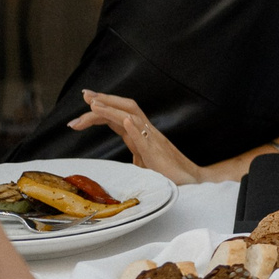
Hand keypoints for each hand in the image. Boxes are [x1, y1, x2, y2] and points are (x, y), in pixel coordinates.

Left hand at [69, 90, 199, 184]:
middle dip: (104, 100)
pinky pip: (145, 139)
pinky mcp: (157, 156)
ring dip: (112, 110)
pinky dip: (134, 128)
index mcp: (142, 135)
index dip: (103, 108)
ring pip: (132, 119)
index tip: (85, 103)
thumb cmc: (170, 175)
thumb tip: (121, 162)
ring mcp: (153, 142)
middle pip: (126, 109)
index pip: (119, 116)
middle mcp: (148, 133)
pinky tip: (124, 120)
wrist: (192, 183)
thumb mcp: (145, 164)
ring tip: (94, 104)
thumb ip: (135, 157)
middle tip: (85, 94)